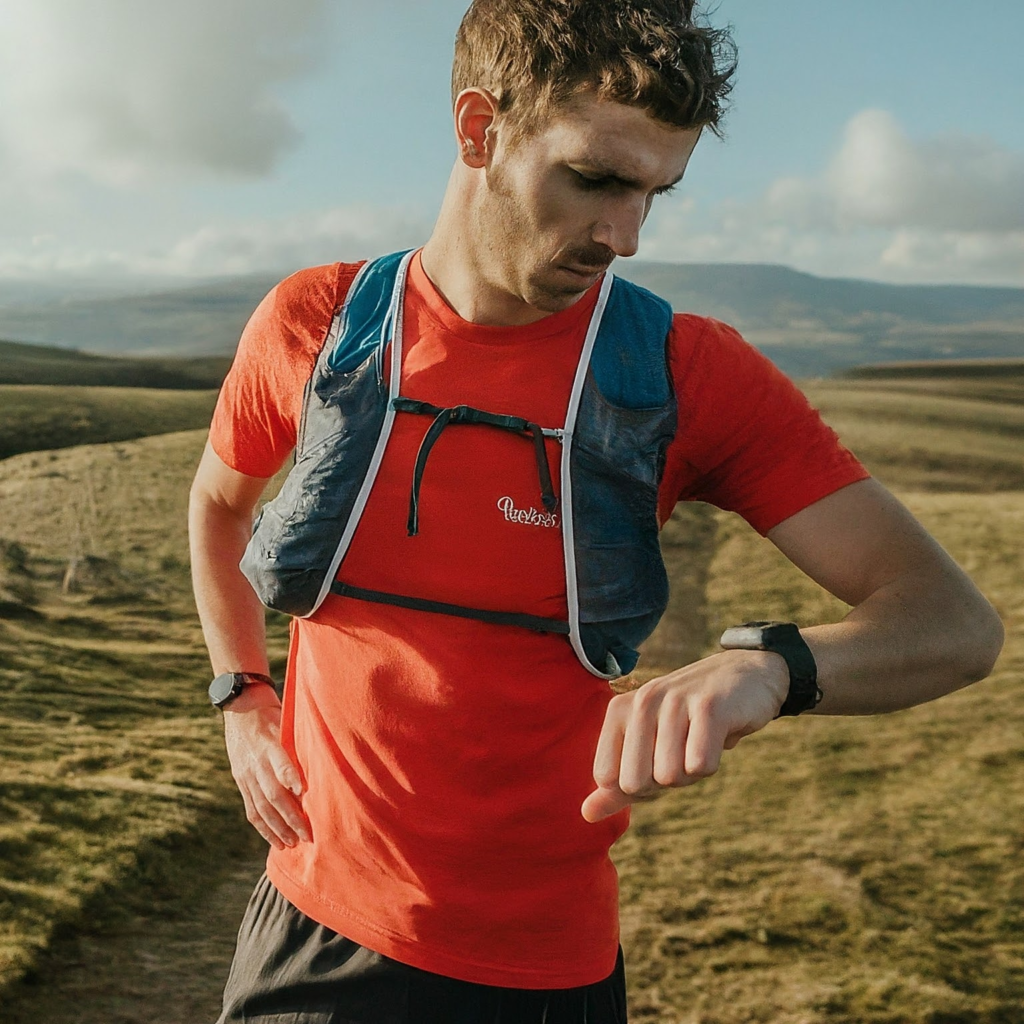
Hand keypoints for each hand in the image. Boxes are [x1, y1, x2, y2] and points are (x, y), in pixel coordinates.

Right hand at [223, 684, 311, 848]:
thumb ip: (299, 740)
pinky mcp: (240, 780)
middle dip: (290, 817)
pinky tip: (274, 840)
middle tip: (307, 835)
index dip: (290, 777)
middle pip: (272, 793)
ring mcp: (246, 773)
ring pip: (260, 806)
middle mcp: (256, 761)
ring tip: (292, 844)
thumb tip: (323, 758)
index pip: (280, 762)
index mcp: (270, 742)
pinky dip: (263, 827)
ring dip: (277, 828)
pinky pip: (251, 808)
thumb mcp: (286, 718)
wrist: (240, 706)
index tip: (303, 792)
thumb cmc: (273, 712)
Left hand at [581, 650, 788, 822]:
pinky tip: (720, 735)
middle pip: (637, 783)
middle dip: (664, 781)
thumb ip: (616, 784)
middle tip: (682, 750)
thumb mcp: (648, 749)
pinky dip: (712, 763)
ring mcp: (674, 701)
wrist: (745, 678)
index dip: (637, 785)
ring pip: (670, 776)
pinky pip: (700, 766)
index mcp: (619, 710)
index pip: (609, 779)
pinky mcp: (709, 707)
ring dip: (691, 772)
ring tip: (701, 741)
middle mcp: (642, 701)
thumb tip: (586, 814)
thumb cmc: (689, 722)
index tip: (657, 759)